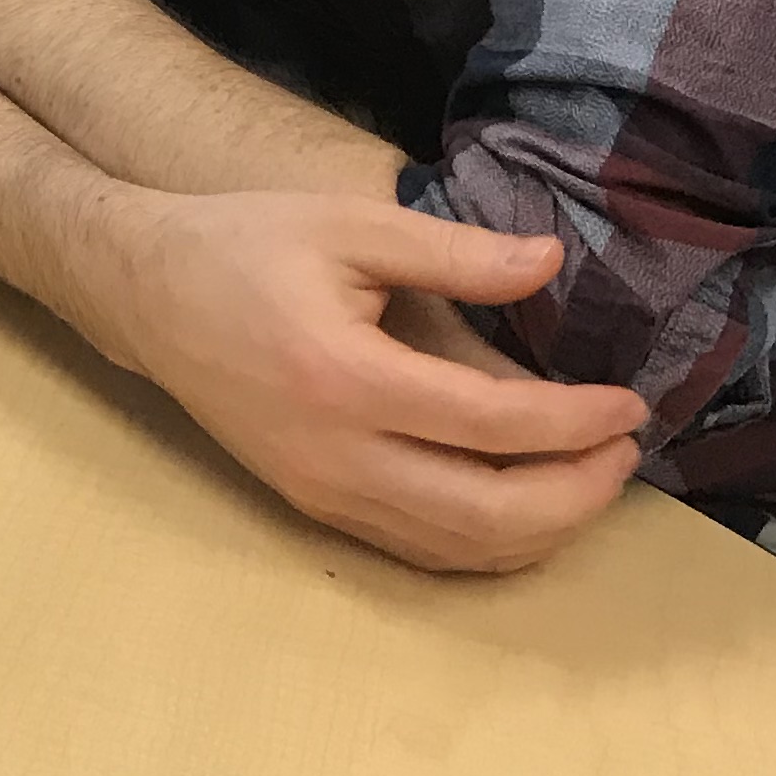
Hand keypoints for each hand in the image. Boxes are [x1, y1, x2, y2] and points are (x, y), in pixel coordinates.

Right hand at [91, 189, 649, 573]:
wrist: (145, 294)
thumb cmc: (246, 245)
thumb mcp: (348, 225)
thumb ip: (454, 251)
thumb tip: (551, 262)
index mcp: (345, 378)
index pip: (491, 424)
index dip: (576, 422)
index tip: (630, 403)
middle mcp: (333, 455)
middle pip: (486, 512)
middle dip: (576, 492)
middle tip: (625, 449)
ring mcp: (320, 492)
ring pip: (457, 548)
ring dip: (543, 527)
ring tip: (591, 476)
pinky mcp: (314, 506)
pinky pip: (420, 550)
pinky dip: (489, 542)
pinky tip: (527, 504)